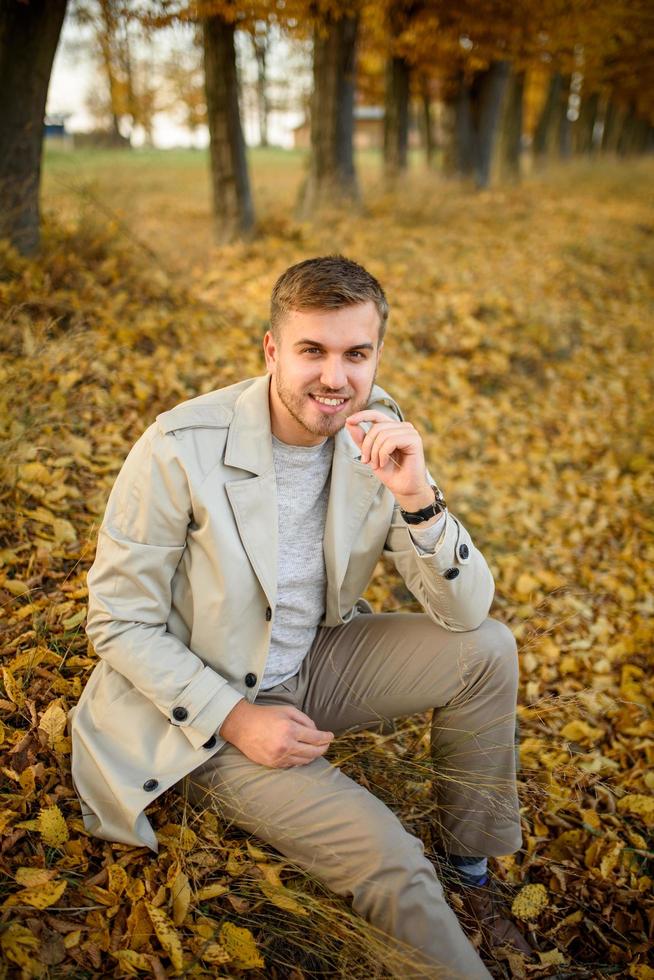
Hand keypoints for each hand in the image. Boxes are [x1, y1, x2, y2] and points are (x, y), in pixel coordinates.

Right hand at [218, 700, 333, 767]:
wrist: (242, 726)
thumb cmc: (265, 715)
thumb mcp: (287, 710)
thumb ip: (305, 720)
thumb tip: (316, 731)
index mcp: (290, 730)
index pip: (316, 738)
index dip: (326, 738)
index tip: (331, 736)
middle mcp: (286, 746)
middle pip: (313, 752)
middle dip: (323, 748)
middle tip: (326, 744)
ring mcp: (279, 757)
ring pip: (304, 761)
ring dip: (313, 755)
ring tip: (316, 749)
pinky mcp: (273, 764)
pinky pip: (293, 765)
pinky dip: (301, 760)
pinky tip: (303, 754)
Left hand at [345, 409, 432, 503]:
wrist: (404, 488)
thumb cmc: (390, 472)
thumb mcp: (370, 453)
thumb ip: (361, 438)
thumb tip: (349, 422)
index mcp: (393, 428)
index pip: (376, 415)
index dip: (362, 416)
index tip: (348, 421)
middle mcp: (403, 427)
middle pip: (376, 427)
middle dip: (367, 445)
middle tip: (366, 461)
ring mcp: (410, 432)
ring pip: (382, 434)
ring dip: (375, 453)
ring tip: (377, 464)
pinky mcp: (414, 440)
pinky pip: (390, 441)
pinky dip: (383, 454)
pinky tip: (384, 463)